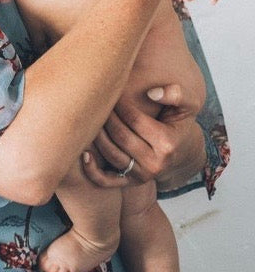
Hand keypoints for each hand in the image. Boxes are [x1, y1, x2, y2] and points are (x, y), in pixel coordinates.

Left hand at [86, 85, 205, 191]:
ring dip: (96, 134)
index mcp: (167, 143)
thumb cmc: (177, 121)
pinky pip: (107, 180)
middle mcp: (155, 163)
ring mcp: (142, 175)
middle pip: (120, 135)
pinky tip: (83, 154)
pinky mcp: (131, 182)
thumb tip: (151, 93)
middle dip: (105, 115)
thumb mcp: (187, 105)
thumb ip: (176, 94)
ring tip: (88, 117)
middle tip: (95, 100)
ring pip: (111, 153)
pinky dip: (92, 170)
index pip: (133, 118)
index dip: (118, 102)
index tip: (110, 90)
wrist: (181, 149)